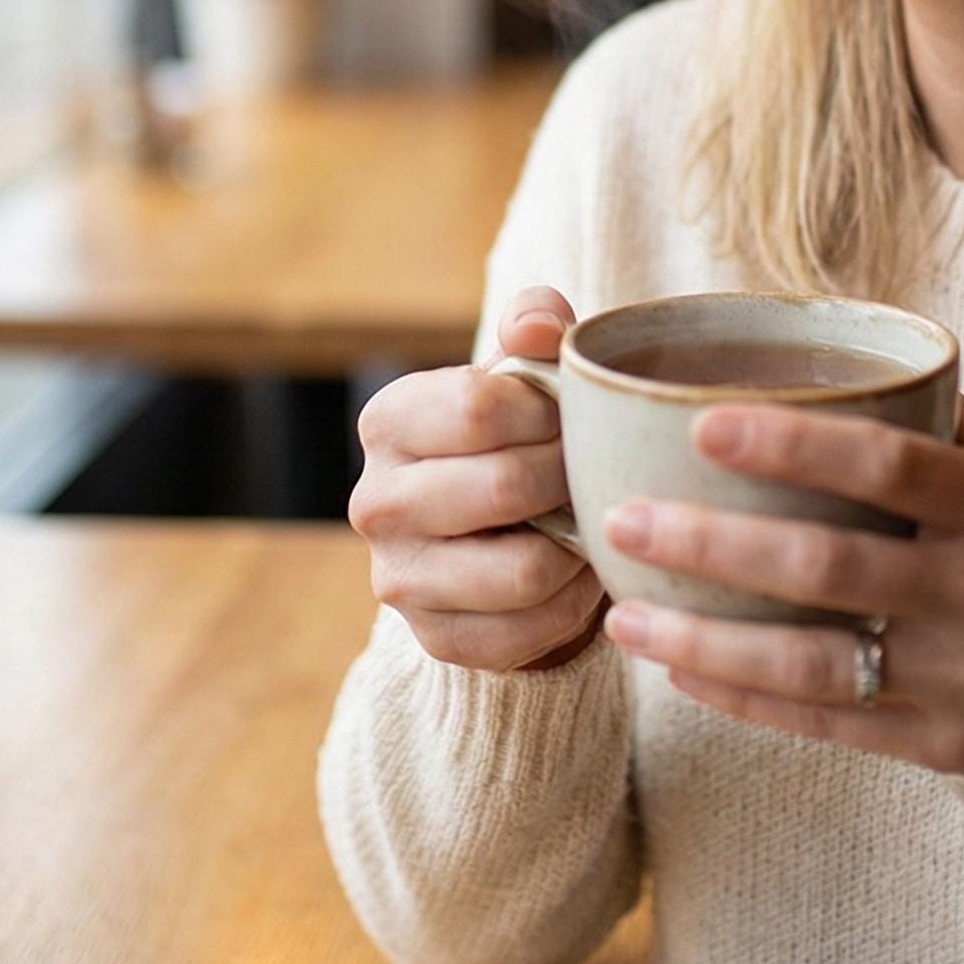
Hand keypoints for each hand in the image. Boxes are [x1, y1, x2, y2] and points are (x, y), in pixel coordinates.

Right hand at [348, 286, 607, 671]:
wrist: (497, 526)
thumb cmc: (517, 429)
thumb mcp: (525, 367)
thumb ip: (536, 324)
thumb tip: (539, 327)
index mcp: (387, 421)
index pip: (480, 408)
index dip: (548, 411)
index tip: (568, 416)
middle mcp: (374, 502)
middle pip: (506, 487)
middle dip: (569, 476)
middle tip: (589, 471)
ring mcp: (398, 579)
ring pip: (525, 570)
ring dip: (579, 545)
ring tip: (588, 520)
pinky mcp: (434, 638)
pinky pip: (532, 631)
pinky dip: (573, 603)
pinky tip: (576, 572)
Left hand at [597, 396, 963, 777]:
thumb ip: (931, 421)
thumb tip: (820, 351)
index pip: (889, 466)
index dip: (793, 445)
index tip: (701, 425)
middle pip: (827, 568)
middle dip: (712, 546)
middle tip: (623, 520)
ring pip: (810, 663)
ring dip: (704, 641)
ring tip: (624, 615)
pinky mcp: (942, 747)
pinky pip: (822, 724)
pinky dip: (742, 698)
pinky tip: (679, 670)